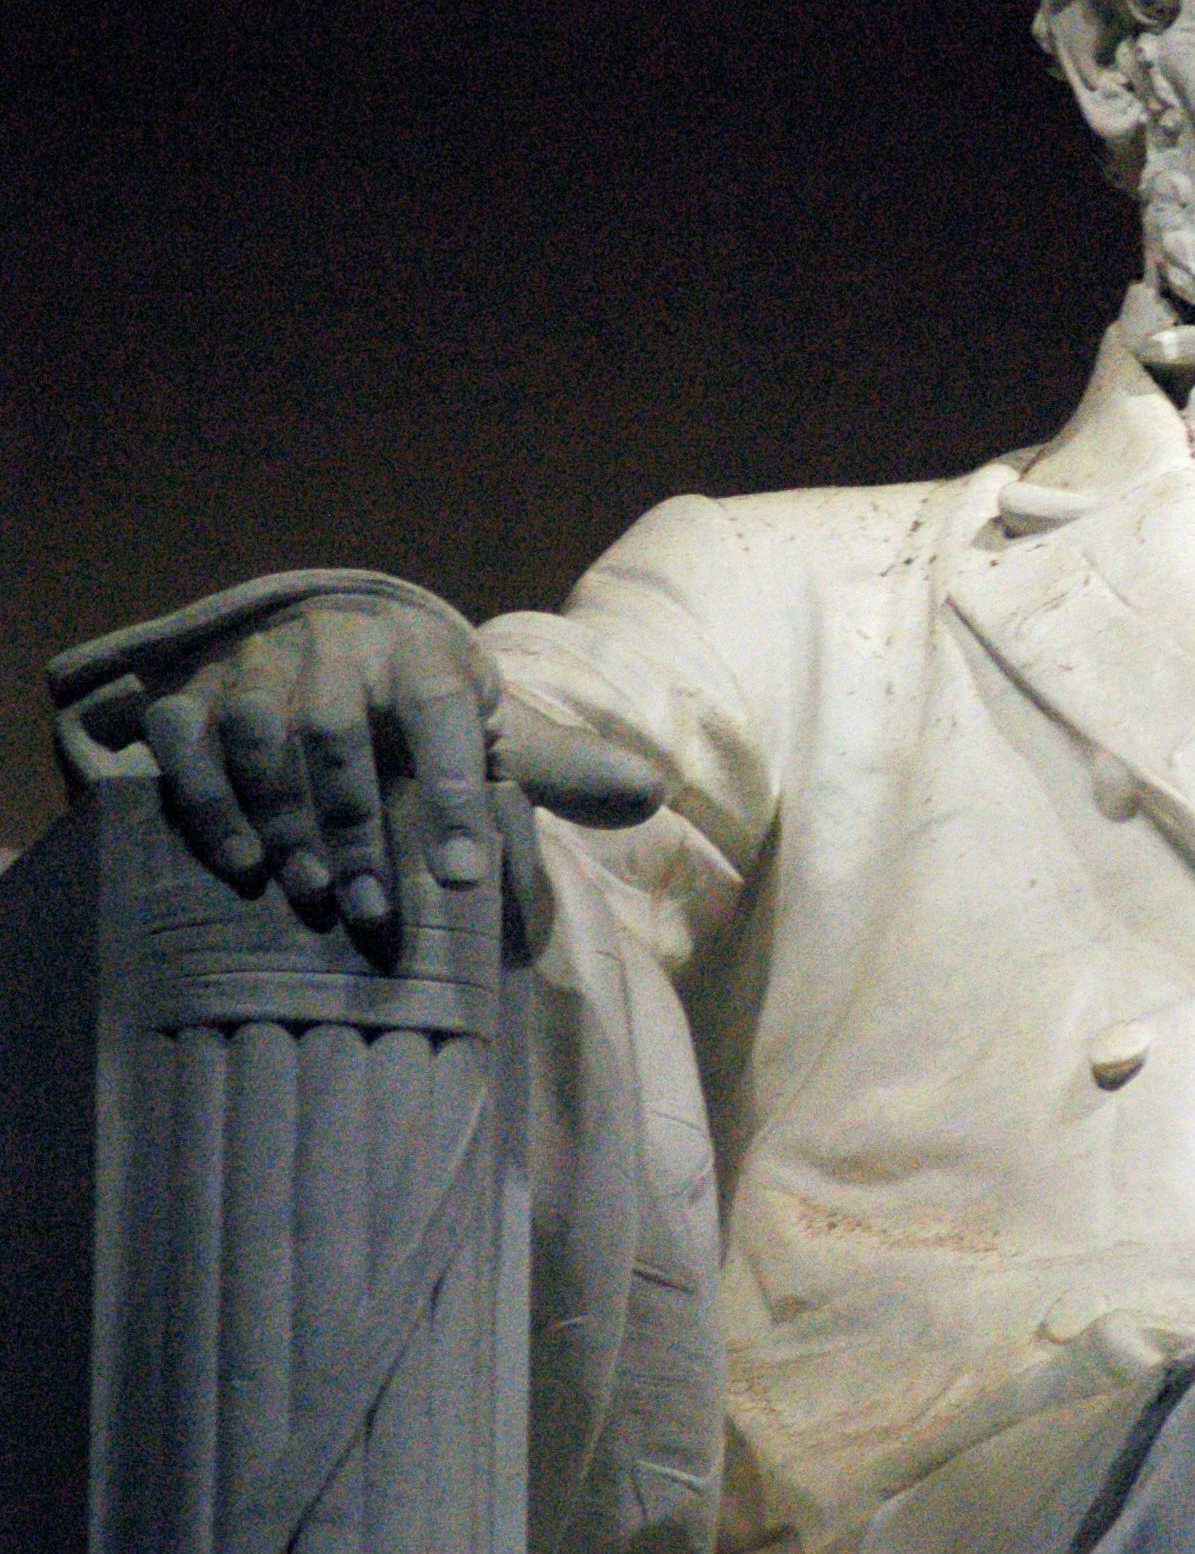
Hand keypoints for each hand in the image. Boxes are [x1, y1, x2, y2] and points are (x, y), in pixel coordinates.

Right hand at [134, 594, 657, 947]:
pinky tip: (240, 865)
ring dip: (284, 820)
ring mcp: (258, 666)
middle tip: (375, 911)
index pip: (444, 712)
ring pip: (260, 733)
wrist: (317, 642)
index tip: (460, 874)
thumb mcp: (488, 727)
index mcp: (422, 655)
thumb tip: (650, 792)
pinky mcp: (191, 693)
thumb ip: (556, 764)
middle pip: (339, 731)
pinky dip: (209, 800)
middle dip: (360, 826)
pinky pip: (186, 740)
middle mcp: (336, 647)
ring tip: (315, 895)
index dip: (454, 789)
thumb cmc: (415, 706)